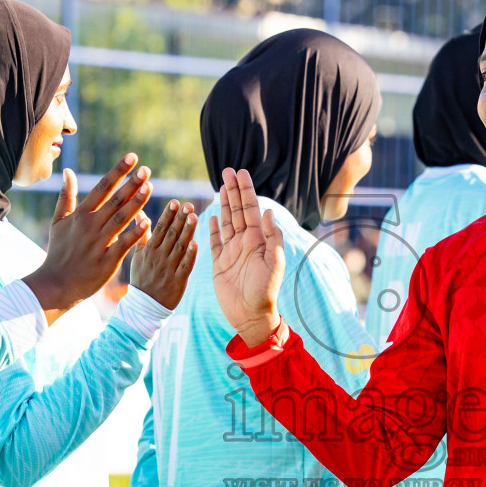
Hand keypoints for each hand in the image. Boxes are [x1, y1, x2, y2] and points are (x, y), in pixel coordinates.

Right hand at [24, 157, 152, 324]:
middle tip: (147, 170)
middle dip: (131, 184)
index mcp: (80, 215)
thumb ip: (66, 196)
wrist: (56, 283)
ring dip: (136, 203)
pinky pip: (124, 244)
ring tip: (150, 187)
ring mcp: (99, 243)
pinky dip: (135, 233)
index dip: (118, 172)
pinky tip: (148, 222)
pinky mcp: (108, 261)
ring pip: (121, 219)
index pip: (102, 188)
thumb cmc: (59, 251)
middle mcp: (90, 226)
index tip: (132, 158)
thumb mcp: (58, 222)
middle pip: (115, 200)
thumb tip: (69, 171)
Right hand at [130, 200, 197, 309]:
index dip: (168, 215)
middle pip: (171, 235)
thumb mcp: (137, 255)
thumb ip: (141, 234)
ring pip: (179, 247)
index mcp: (149, 250)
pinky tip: (196, 242)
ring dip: (187, 231)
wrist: (144, 305)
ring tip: (194, 216)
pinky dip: (190, 255)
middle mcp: (159, 257)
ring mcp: (169, 269)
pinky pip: (185, 265)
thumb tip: (140, 213)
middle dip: (180, 219)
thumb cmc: (141, 277)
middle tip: (188, 205)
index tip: (175, 202)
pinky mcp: (178, 281)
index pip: (160, 229)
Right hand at [209, 168, 283, 346]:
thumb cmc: (264, 291)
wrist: (251, 316)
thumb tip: (267, 211)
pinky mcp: (219, 265)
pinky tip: (211, 216)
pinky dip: (212, 229)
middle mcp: (244, 243)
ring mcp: (231, 253)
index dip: (245, 190)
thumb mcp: (274, 262)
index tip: (241, 172)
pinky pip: (214, 242)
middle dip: (233, 190)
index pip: (250, 209)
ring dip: (223, 204)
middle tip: (228, 170)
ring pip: (226, 222)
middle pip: (237, 211)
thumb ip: (271, 237)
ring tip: (221, 186)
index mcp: (257, 241)